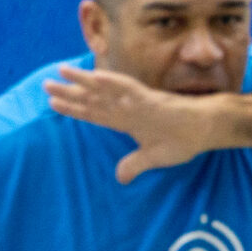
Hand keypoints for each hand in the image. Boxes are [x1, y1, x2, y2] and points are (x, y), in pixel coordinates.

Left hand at [45, 66, 219, 182]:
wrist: (205, 130)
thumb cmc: (184, 140)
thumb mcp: (153, 158)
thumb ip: (134, 165)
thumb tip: (120, 178)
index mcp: (127, 120)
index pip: (94, 113)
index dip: (74, 109)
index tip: (54, 104)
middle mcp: (127, 107)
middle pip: (92, 99)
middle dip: (69, 93)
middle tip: (46, 85)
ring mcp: (136, 101)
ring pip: (104, 89)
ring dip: (81, 81)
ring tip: (59, 72)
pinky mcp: (149, 99)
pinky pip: (128, 88)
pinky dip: (111, 82)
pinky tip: (95, 76)